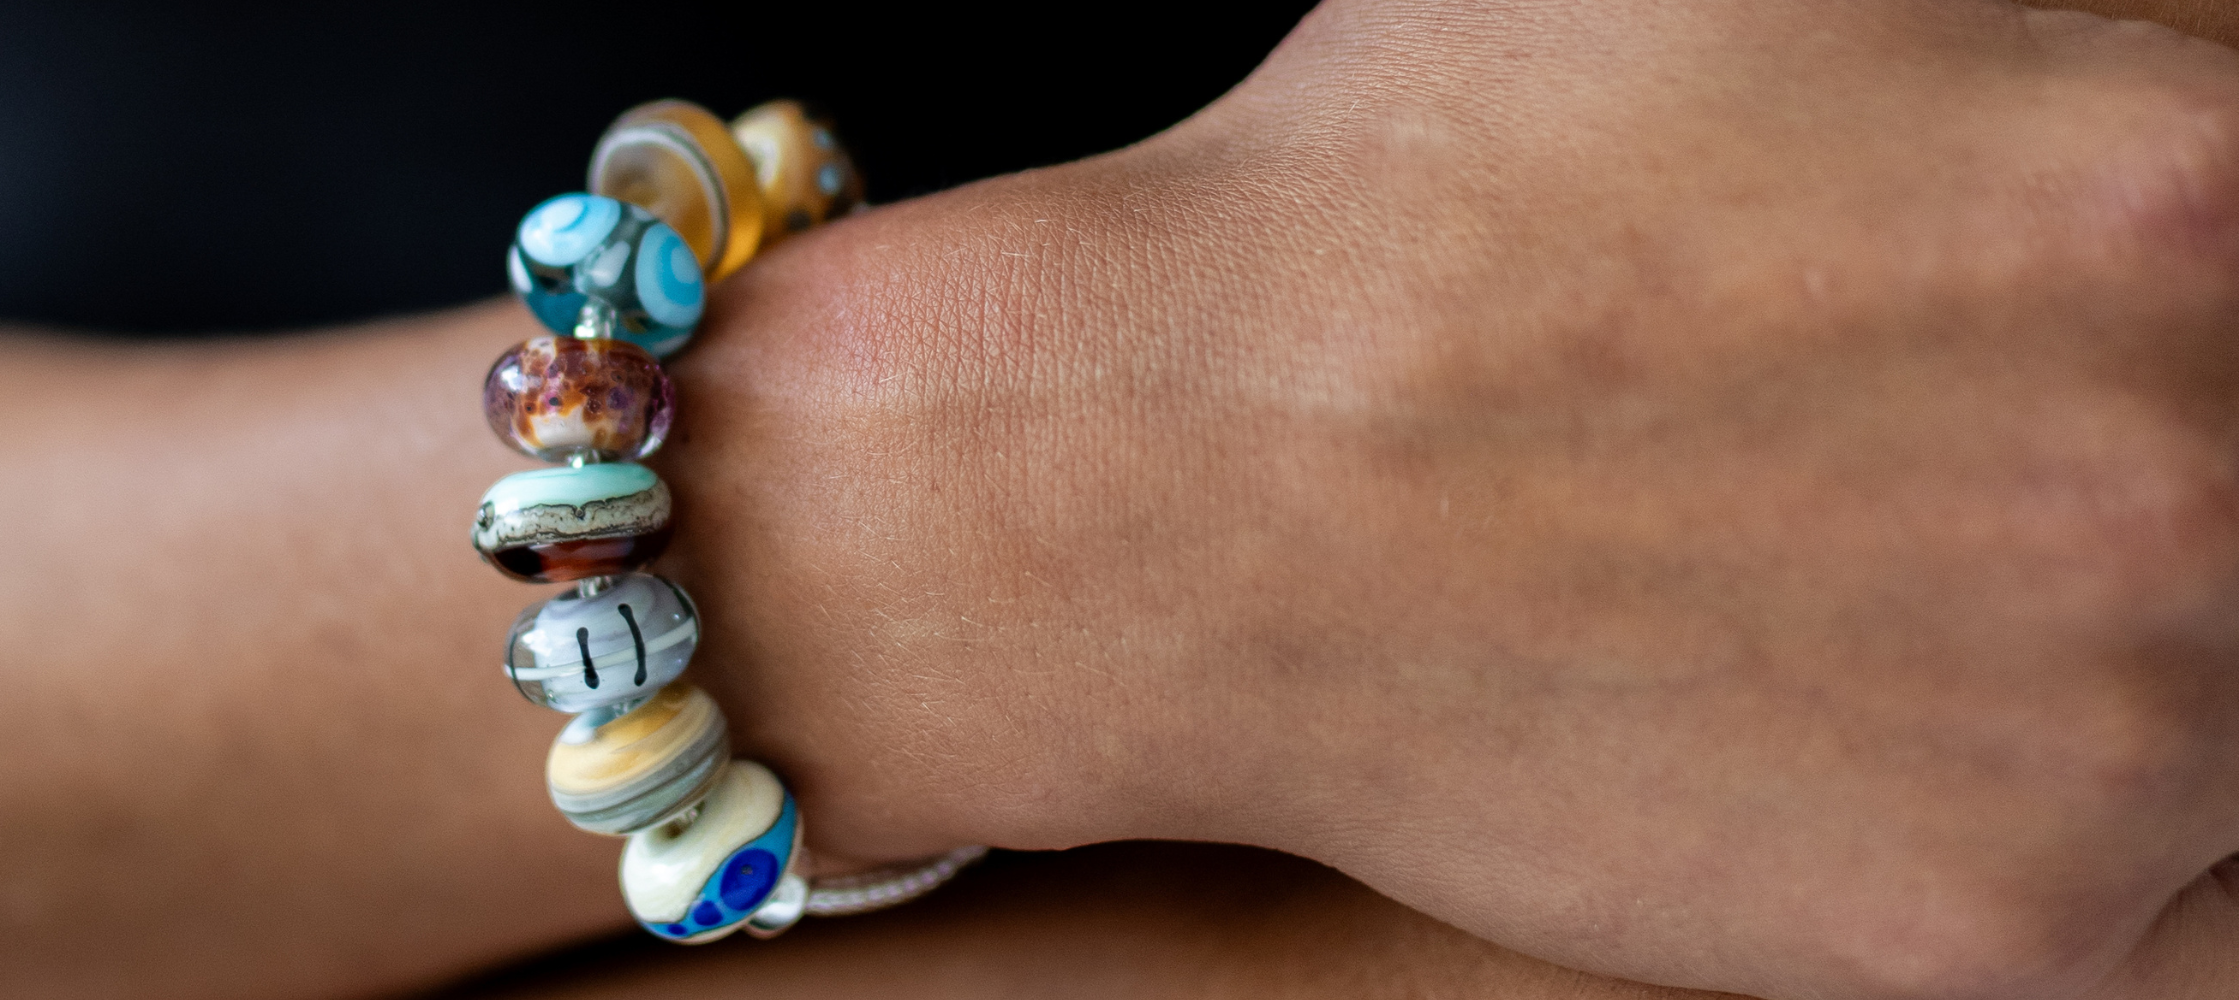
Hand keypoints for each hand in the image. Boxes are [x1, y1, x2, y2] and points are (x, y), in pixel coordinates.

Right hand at [665, 2, 2238, 996]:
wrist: (1195, 489)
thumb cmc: (1427, 196)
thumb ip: (2054, 35)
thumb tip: (2187, 110)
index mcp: (2194, 174)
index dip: (2200, 306)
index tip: (2127, 331)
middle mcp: (2210, 458)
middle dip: (2160, 460)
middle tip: (1952, 454)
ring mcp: (2128, 718)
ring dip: (2133, 642)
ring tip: (1894, 564)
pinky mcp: (2001, 923)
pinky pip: (2164, 889)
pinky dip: (2039, 802)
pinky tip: (1868, 703)